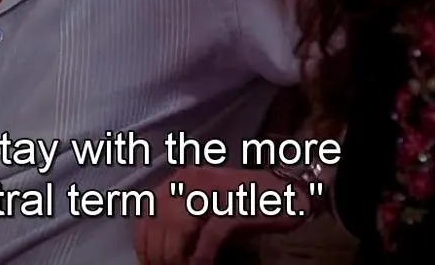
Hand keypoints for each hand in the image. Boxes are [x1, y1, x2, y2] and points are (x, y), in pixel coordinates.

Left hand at [134, 167, 308, 264]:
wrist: (290, 192)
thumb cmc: (248, 202)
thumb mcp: (207, 204)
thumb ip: (182, 216)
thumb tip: (160, 247)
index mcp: (182, 178)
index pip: (148, 211)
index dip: (144, 242)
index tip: (148, 263)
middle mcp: (193, 180)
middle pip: (159, 222)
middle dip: (158, 254)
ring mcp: (214, 191)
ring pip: (178, 228)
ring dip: (175, 256)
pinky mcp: (234, 206)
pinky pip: (209, 235)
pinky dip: (202, 256)